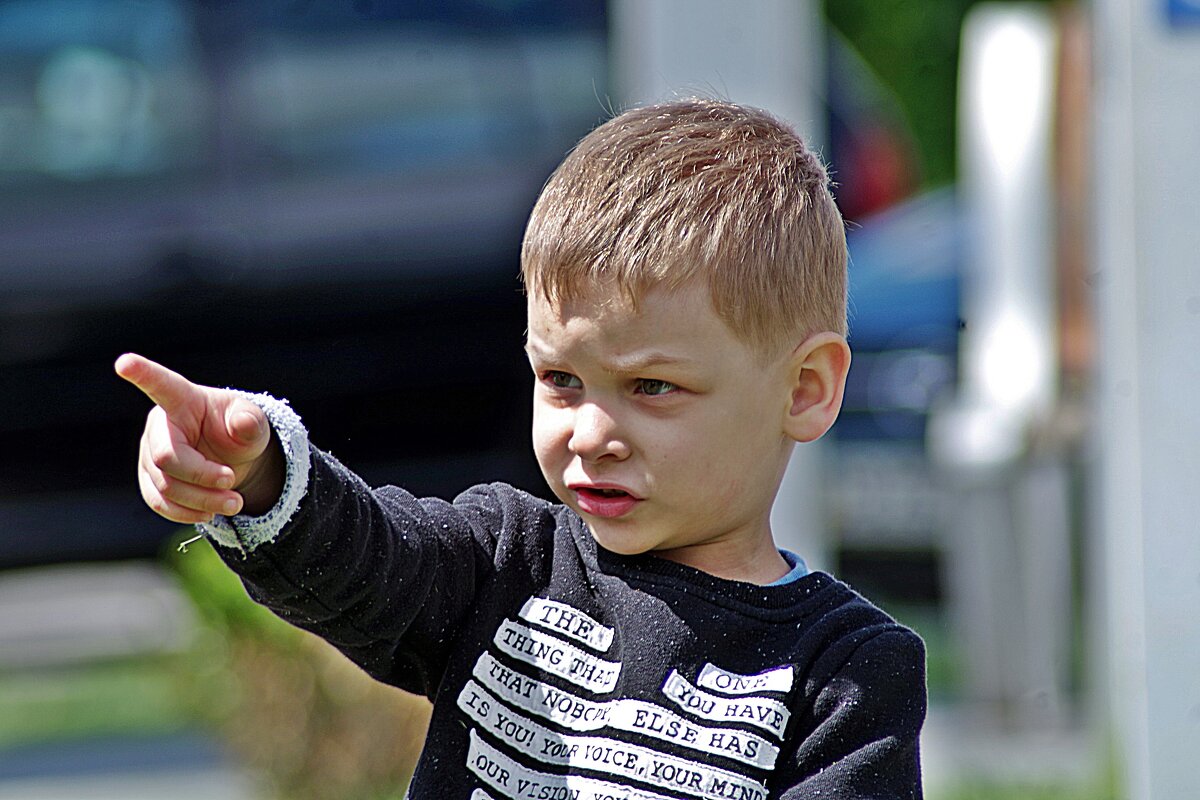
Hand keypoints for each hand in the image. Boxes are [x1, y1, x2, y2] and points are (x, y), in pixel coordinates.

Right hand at [115, 353, 283, 523]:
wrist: (234, 460)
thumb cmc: (239, 431)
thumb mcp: (254, 423)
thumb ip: (250, 422)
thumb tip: (242, 423)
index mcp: (184, 399)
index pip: (161, 384)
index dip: (142, 373)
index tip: (124, 362)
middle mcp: (159, 425)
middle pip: (167, 458)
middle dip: (203, 476)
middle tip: (232, 483)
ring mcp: (149, 453)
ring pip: (164, 486)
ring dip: (201, 500)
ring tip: (233, 503)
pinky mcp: (149, 480)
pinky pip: (158, 502)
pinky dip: (185, 513)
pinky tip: (208, 513)